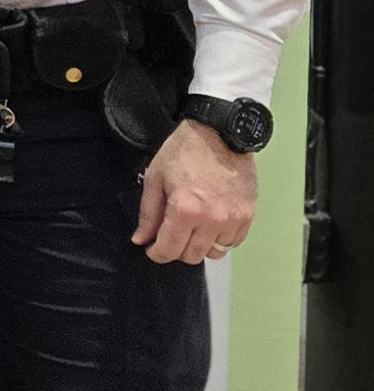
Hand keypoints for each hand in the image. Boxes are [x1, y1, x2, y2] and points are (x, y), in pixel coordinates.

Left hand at [134, 118, 256, 263]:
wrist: (220, 134)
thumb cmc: (186, 151)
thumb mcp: (155, 178)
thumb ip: (148, 214)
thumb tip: (141, 239)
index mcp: (185, 210)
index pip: (169, 250)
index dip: (157, 254)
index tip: (153, 249)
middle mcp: (212, 219)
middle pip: (192, 256)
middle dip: (177, 250)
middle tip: (171, 235)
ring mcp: (233, 218)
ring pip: (215, 252)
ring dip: (200, 245)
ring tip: (192, 228)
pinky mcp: (247, 214)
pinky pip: (233, 242)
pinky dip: (220, 239)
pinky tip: (210, 224)